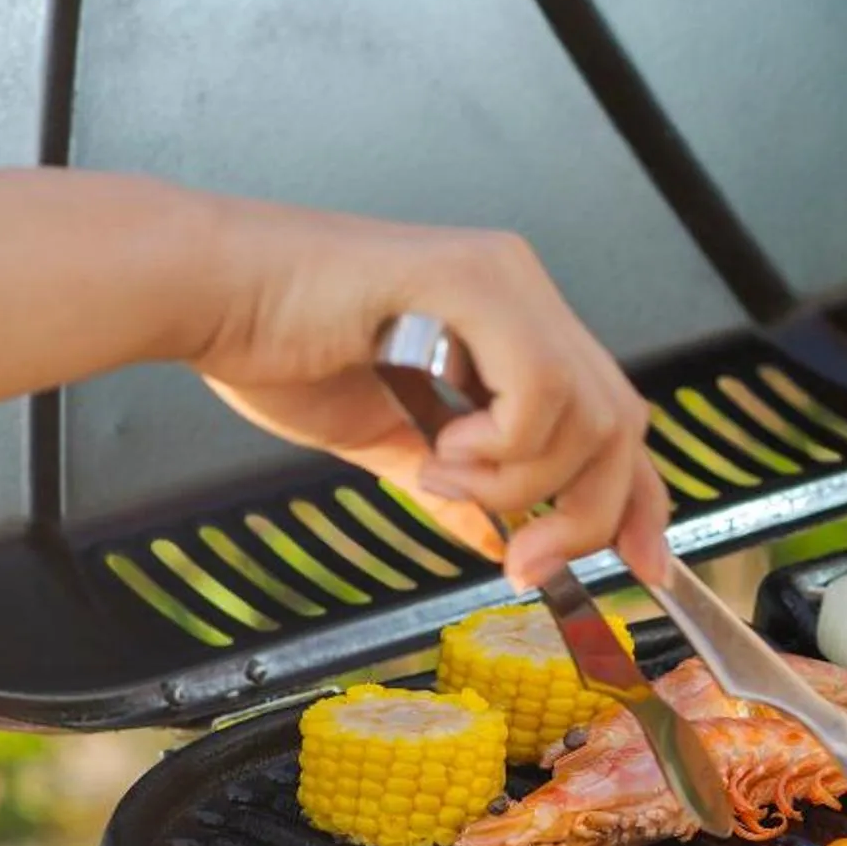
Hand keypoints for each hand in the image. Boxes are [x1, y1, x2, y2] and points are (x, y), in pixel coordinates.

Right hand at [189, 201, 671, 592]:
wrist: (202, 296)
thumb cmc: (272, 344)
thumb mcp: (382, 438)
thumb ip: (448, 485)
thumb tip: (493, 538)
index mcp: (508, 322)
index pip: (613, 418)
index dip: (641, 499)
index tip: (644, 566)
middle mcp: (521, 290)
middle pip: (621, 423)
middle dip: (589, 512)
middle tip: (527, 560)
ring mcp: (503, 279)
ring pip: (589, 414)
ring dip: (522, 481)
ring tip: (443, 475)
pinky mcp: (471, 280)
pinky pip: (541, 389)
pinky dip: (505, 445)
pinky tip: (443, 445)